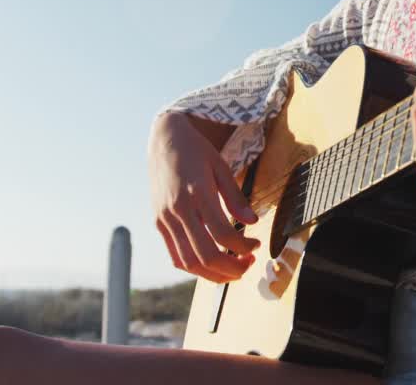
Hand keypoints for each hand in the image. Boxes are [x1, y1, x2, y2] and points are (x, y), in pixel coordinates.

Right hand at [147, 113, 259, 282]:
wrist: (165, 141)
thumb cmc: (198, 152)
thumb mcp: (221, 167)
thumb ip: (235, 197)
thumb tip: (252, 222)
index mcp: (197, 192)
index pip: (223, 234)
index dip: (243, 246)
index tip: (256, 244)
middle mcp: (177, 209)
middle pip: (205, 255)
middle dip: (231, 268)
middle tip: (249, 263)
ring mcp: (165, 219)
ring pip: (188, 262)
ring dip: (214, 274)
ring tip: (234, 268)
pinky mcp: (158, 224)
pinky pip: (176, 256)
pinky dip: (196, 266)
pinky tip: (213, 261)